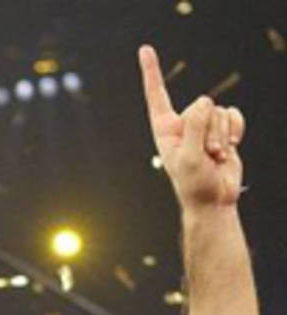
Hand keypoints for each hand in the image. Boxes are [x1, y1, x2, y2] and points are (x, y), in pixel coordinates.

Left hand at [139, 45, 244, 208]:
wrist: (214, 198)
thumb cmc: (194, 183)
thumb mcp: (189, 157)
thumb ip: (194, 128)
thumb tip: (204, 102)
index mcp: (164, 128)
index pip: (157, 95)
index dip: (151, 71)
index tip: (145, 49)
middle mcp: (182, 123)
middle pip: (202, 106)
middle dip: (209, 131)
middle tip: (206, 156)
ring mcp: (203, 125)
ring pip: (219, 111)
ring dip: (222, 136)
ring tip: (214, 157)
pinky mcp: (222, 128)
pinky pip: (234, 114)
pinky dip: (236, 131)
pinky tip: (229, 149)